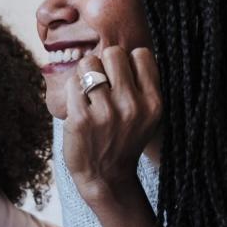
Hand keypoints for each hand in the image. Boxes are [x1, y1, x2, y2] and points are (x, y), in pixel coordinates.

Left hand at [62, 46, 161, 204]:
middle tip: (101, 83)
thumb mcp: (146, 114)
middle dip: (104, 64)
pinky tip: (78, 106)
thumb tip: (122, 49)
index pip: (141, 54)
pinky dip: (72, 91)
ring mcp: (107, 113)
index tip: (122, 78)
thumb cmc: (124, 139)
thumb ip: (142, 84)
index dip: (128, 62)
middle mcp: (133, 106)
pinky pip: (72, 83)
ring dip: (85, 75)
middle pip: (114, 52)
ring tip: (88, 94)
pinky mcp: (82, 119)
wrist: (106, 178)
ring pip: (89, 63)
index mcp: (154, 102)